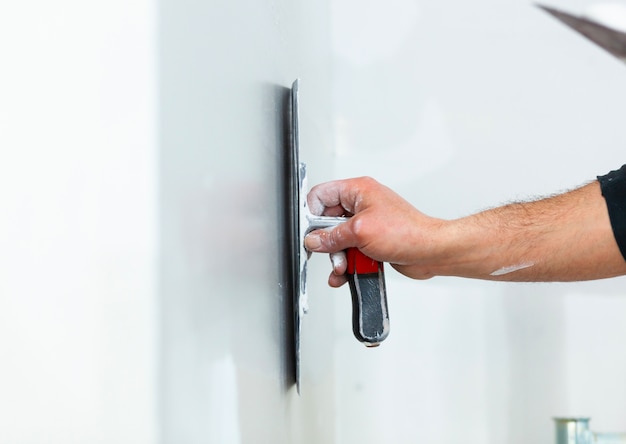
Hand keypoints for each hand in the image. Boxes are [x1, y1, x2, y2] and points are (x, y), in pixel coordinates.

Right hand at [304, 177, 448, 285]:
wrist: (431, 252)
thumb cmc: (408, 232)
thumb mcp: (360, 232)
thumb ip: (332, 236)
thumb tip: (313, 240)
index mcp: (358, 190)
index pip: (321, 195)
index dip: (311, 214)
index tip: (310, 233)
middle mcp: (361, 204)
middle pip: (327, 221)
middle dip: (327, 242)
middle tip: (330, 253)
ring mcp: (367, 224)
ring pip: (338, 240)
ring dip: (337, 256)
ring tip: (343, 266)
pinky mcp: (371, 241)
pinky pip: (350, 251)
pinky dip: (347, 263)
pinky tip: (347, 273)